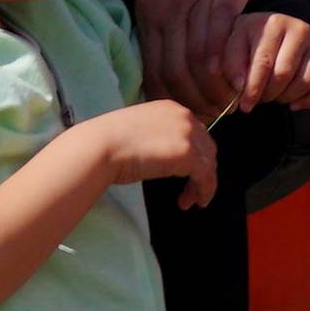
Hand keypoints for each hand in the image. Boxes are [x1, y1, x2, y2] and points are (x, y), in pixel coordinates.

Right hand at [92, 100, 220, 206]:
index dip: (194, 153)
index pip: (194, 132)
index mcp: (171, 108)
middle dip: (201, 170)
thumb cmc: (108, 141)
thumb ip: (157, 136)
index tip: (187, 171)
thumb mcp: (139, 130)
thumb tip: (162, 154)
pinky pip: (207, 176)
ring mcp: (188, 135)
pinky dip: (205, 190)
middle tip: (190, 189)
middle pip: (206, 147)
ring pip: (208, 163)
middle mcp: (185, 117)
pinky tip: (196, 202)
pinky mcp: (189, 155)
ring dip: (202, 184)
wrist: (101, 147)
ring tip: (190, 201)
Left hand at [132, 0, 258, 117]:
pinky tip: (232, 75)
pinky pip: (220, 32)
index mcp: (148, 13)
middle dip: (193, 97)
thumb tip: (154, 66)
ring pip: (199, 56)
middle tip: (209, 113)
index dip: (170, 96)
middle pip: (176, 68)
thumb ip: (155, 25)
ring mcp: (194, 0)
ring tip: (225, 100)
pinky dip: (225, 57)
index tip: (184, 112)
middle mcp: (167, 9)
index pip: (155, 68)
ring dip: (212, 85)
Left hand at [226, 12, 309, 113]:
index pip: (264, 63)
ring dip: (286, 97)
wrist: (271, 32)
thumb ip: (230, 63)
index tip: (244, 105)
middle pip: (285, 74)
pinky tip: (293, 104)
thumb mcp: (233, 45)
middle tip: (258, 99)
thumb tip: (240, 86)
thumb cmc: (249, 41)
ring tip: (273, 96)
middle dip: (268, 94)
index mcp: (274, 23)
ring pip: (305, 82)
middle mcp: (300, 29)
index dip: (253, 88)